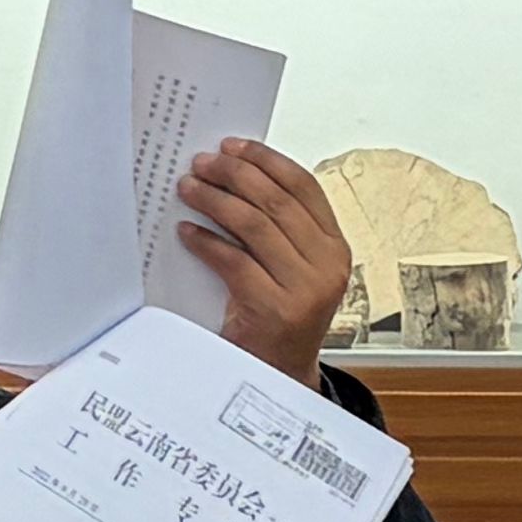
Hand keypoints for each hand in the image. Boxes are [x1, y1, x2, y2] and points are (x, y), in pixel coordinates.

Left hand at [177, 139, 352, 391]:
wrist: (282, 376)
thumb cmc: (279, 316)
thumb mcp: (292, 268)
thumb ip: (277, 229)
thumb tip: (233, 175)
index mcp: (335, 247)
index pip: (304, 187)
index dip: (266, 160)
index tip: (234, 146)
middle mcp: (328, 265)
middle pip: (276, 201)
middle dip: (234, 175)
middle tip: (203, 163)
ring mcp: (305, 290)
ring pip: (255, 226)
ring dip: (215, 200)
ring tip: (189, 188)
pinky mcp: (276, 310)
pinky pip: (235, 262)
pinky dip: (206, 242)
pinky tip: (187, 231)